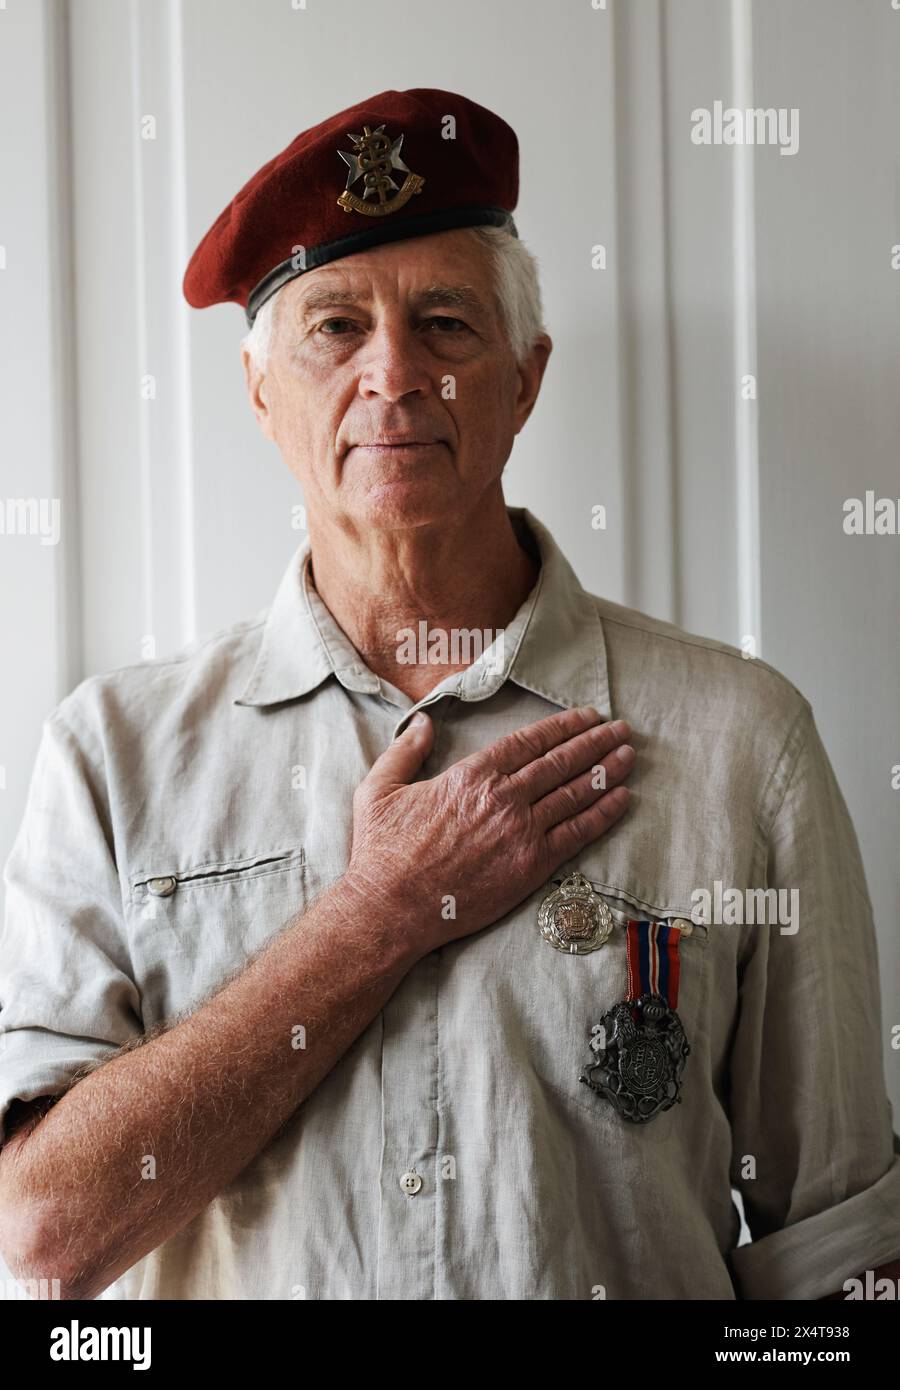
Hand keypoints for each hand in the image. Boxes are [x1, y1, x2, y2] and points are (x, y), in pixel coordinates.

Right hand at [341, 705, 633, 955]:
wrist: (392, 907)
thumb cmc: (383, 851)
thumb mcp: (379, 788)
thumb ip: (406, 751)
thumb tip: (422, 722)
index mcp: (472, 775)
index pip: (529, 741)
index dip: (562, 726)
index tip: (585, 716)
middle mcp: (504, 797)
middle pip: (561, 761)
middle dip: (595, 742)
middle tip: (620, 729)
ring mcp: (521, 831)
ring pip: (575, 792)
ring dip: (607, 771)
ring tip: (628, 755)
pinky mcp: (532, 865)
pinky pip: (578, 833)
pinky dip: (604, 813)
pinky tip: (622, 799)